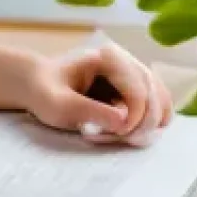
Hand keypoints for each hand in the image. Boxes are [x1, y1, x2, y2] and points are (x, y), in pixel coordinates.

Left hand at [24, 42, 173, 146]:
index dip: (135, 119)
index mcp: (109, 58)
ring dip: (145, 127)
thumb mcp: (58, 105)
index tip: (117, 134)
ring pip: (160, 106)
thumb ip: (90, 111)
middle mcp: (127, 61)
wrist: (36, 85)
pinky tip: (120, 133)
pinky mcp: (135, 90)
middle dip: (141, 125)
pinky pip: (154, 111)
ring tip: (118, 136)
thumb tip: (125, 121)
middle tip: (117, 139)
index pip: (140, 91)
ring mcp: (134, 75)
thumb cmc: (43, 92)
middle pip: (157, 98)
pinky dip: (143, 126)